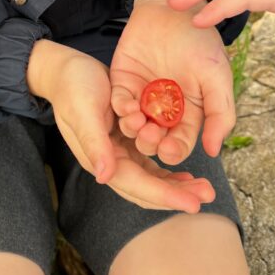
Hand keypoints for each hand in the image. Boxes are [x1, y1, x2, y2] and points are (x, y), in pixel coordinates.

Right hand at [27, 40, 214, 212]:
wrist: (66, 70)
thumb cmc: (74, 86)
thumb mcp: (83, 110)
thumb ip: (94, 142)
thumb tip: (104, 176)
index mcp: (100, 158)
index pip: (137, 185)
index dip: (166, 196)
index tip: (194, 204)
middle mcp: (111, 161)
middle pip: (148, 188)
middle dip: (177, 194)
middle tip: (208, 195)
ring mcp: (119, 153)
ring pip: (152, 178)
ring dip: (177, 185)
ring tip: (204, 187)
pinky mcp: (126, 141)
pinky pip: (150, 163)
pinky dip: (168, 169)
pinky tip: (186, 172)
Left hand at [110, 0, 235, 163]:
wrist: (174, 7)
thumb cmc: (200, 40)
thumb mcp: (216, 75)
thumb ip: (219, 112)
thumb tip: (214, 150)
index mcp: (189, 112)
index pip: (181, 141)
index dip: (175, 149)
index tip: (171, 149)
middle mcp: (164, 109)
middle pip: (154, 139)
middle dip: (151, 143)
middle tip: (151, 137)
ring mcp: (142, 96)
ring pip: (134, 125)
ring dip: (134, 129)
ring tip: (138, 124)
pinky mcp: (123, 82)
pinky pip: (119, 102)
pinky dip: (122, 108)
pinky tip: (128, 107)